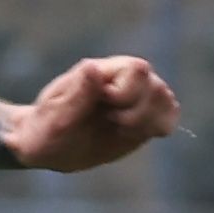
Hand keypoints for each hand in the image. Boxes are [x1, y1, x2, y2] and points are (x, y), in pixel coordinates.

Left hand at [8, 53, 180, 173]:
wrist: (47, 145)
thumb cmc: (46, 131)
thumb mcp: (55, 119)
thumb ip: (76, 96)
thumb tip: (93, 66)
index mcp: (101, 72)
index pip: (137, 69)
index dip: (126, 94)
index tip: (105, 109)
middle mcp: (123, 79)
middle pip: (157, 88)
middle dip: (137, 114)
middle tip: (113, 124)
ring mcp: (136, 96)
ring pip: (166, 102)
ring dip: (147, 123)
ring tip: (121, 131)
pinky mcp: (144, 117)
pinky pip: (168, 118)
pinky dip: (157, 129)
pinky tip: (133, 135)